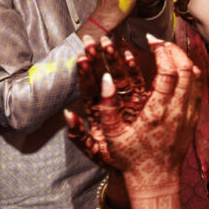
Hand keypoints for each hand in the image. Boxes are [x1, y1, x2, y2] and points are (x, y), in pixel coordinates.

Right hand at [67, 35, 200, 186]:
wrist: (156, 181)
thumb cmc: (132, 160)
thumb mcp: (112, 135)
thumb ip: (107, 106)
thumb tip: (105, 79)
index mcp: (157, 113)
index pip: (168, 72)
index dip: (162, 52)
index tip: (150, 41)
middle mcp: (177, 112)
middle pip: (187, 70)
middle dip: (175, 50)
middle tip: (160, 42)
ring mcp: (189, 115)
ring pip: (196, 78)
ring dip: (184, 60)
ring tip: (168, 52)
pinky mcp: (194, 120)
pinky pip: (198, 90)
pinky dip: (191, 74)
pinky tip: (178, 70)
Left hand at [67, 35, 149, 166]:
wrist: (134, 168)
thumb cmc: (111, 160)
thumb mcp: (92, 150)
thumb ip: (78, 135)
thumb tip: (67, 114)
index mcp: (96, 114)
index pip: (88, 90)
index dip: (84, 74)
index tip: (81, 57)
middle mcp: (110, 104)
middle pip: (102, 78)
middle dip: (97, 59)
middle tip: (92, 41)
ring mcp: (126, 101)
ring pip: (119, 77)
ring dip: (114, 59)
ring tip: (109, 42)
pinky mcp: (141, 103)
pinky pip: (138, 83)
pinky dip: (134, 69)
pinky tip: (131, 55)